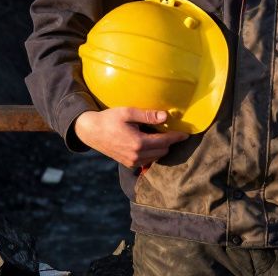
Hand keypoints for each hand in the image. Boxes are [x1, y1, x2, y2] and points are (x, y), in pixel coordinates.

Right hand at [73, 107, 188, 167]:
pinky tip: (148, 142)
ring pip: (156, 157)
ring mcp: (132, 162)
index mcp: (138, 143)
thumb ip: (147, 115)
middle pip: (163, 151)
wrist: (92, 132)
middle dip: (169, 141)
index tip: (186, 134)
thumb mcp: (128, 113)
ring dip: (160, 148)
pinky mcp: (128, 164)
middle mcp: (136, 156)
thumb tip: (166, 116)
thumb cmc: (109, 119)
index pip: (165, 142)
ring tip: (158, 135)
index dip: (177, 137)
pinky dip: (152, 153)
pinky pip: (147, 160)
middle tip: (170, 130)